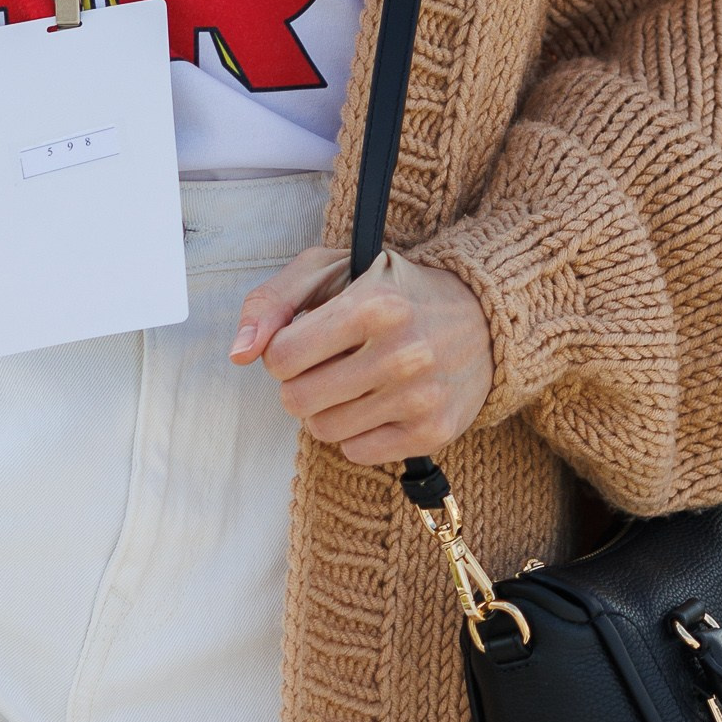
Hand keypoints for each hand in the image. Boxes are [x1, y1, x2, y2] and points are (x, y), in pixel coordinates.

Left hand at [229, 244, 494, 466]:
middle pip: (297, 400)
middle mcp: (402, 353)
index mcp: (373, 306)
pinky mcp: (435, 432)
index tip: (302, 340)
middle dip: (299, 382)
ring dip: (325, 408)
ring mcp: (421, 397)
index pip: (281, 357)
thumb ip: (271, 301)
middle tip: (325, 363)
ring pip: (323, 429)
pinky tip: (376, 402)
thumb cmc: (391, 288)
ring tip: (352, 380)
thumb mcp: (329, 269)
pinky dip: (355, 431)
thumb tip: (238, 354)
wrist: (483, 315)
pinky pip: (357, 452)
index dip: (280, 352)